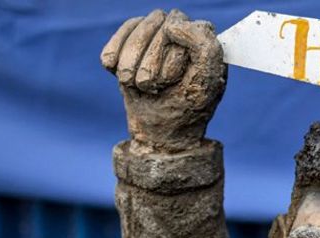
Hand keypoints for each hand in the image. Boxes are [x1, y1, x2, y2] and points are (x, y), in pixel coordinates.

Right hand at [101, 9, 225, 151]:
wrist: (160, 132)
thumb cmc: (185, 111)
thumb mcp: (203, 85)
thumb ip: (204, 49)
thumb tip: (172, 24)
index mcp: (206, 42)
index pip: (183, 28)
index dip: (170, 55)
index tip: (168, 82)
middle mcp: (185, 33)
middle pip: (159, 23)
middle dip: (147, 60)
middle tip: (147, 86)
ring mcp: (160, 35)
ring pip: (139, 27)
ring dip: (129, 60)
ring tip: (132, 83)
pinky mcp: (137, 42)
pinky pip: (123, 32)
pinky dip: (113, 52)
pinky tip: (113, 68)